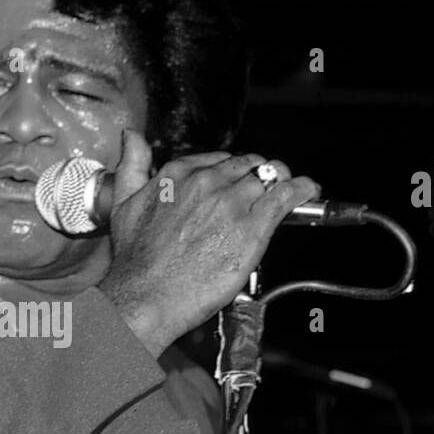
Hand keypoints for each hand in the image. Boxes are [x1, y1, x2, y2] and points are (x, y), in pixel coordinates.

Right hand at [98, 128, 319, 357]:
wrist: (147, 295)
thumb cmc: (136, 260)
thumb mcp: (124, 202)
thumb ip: (133, 164)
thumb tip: (132, 137)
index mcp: (179, 174)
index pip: (220, 159)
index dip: (232, 172)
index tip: (235, 183)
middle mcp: (207, 183)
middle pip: (249, 166)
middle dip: (259, 176)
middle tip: (263, 192)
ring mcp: (232, 203)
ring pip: (270, 177)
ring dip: (281, 182)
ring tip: (288, 191)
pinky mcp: (253, 228)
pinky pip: (287, 196)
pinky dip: (302, 190)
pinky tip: (308, 190)